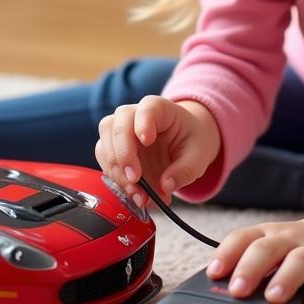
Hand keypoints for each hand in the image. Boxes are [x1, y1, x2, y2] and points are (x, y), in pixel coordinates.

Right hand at [95, 96, 220, 205]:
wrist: (184, 142)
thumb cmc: (191, 140)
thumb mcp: (199, 155)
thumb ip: (185, 170)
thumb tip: (165, 186)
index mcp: (159, 108)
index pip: (146, 109)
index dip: (143, 123)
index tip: (147, 141)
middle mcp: (133, 116)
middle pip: (115, 126)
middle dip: (123, 154)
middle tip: (135, 178)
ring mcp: (120, 132)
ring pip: (104, 145)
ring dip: (117, 173)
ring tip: (139, 195)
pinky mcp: (114, 150)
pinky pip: (106, 163)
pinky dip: (117, 181)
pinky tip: (135, 193)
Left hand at [206, 214, 303, 303]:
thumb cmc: (293, 248)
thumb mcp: (269, 246)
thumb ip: (246, 263)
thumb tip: (214, 289)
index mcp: (267, 234)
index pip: (242, 238)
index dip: (226, 254)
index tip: (213, 273)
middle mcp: (289, 240)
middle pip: (267, 248)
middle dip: (250, 269)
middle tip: (238, 290)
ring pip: (300, 261)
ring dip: (285, 279)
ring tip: (273, 298)